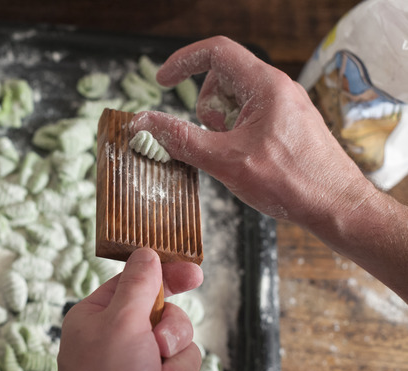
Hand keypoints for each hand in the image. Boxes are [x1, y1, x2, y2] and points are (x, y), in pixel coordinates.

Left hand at [51, 248, 208, 370]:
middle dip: (173, 339)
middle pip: (172, 318)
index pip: (139, 282)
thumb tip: (147, 251)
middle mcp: (120, 341)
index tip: (195, 274)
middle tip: (158, 351)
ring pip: (187, 353)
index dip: (168, 275)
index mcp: (101, 317)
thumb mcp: (120, 324)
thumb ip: (139, 285)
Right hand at [130, 36, 377, 228]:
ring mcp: (284, 106)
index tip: (162, 81)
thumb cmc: (291, 182)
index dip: (183, 62)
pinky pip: (249, 116)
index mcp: (265, 85)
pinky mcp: (287, 124)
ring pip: (234, 99)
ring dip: (219, 123)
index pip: (216, 51)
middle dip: (204, 105)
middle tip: (210, 137)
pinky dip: (234, 133)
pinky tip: (243, 160)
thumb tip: (144, 122)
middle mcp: (277, 88)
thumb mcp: (224, 160)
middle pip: (222, 77)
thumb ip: (180, 139)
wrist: (337, 207)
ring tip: (231, 153)